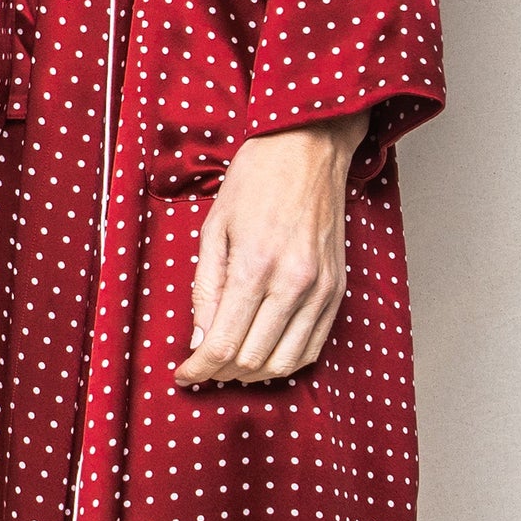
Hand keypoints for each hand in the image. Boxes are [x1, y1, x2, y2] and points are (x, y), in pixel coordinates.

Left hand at [173, 108, 370, 387]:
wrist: (308, 146)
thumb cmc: (256, 179)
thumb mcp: (214, 226)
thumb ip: (206, 287)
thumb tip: (199, 339)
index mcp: (256, 265)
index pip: (223, 343)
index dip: (198, 369)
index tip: (182, 374)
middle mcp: (293, 283)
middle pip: (252, 360)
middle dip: (220, 373)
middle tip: (201, 366)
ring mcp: (321, 289)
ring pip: (285, 362)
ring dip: (252, 374)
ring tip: (229, 364)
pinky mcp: (337, 289)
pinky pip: (314, 347)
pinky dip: (286, 361)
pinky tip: (264, 353)